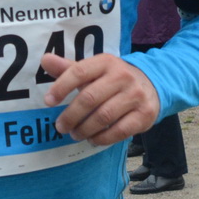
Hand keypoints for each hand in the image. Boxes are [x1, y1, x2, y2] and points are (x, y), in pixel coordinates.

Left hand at [42, 53, 159, 146]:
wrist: (154, 85)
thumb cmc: (115, 79)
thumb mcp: (95, 70)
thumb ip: (70, 68)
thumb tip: (45, 60)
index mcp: (106, 62)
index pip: (79, 72)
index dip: (61, 87)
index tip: (48, 102)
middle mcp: (122, 76)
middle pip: (89, 98)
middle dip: (71, 116)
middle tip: (61, 127)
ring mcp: (135, 95)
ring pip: (103, 116)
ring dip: (84, 129)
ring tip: (76, 134)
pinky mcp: (145, 114)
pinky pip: (119, 130)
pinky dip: (102, 138)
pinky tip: (93, 139)